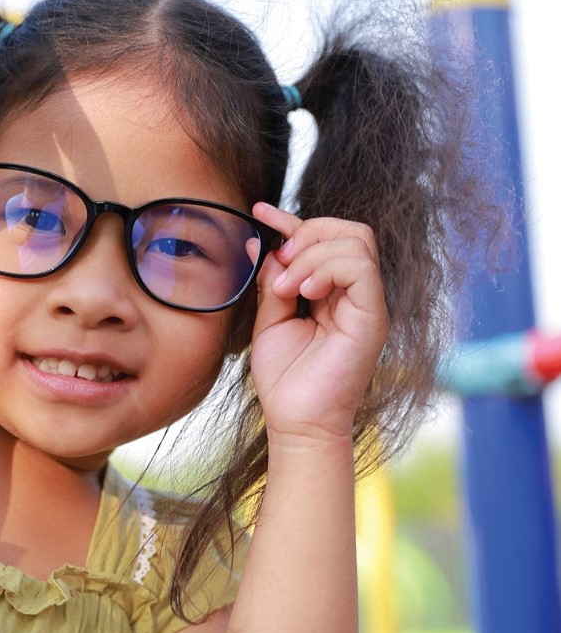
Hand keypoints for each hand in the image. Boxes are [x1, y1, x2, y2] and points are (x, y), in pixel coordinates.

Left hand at [248, 203, 388, 445]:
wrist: (296, 422)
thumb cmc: (285, 379)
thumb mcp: (269, 321)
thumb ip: (271, 283)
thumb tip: (260, 244)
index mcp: (332, 293)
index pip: (324, 239)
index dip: (292, 220)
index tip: (258, 211)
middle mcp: (355, 294)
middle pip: (349, 230)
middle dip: (308, 233)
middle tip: (280, 263)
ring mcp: (367, 304)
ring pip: (356, 242)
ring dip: (311, 256)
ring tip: (286, 289)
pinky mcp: (373, 317)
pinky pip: (361, 268)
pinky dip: (326, 269)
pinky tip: (302, 293)